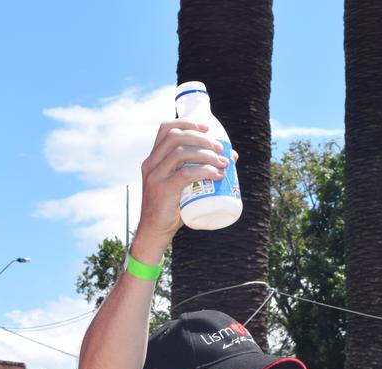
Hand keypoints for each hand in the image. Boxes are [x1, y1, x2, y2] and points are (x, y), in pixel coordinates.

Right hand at [133, 119, 228, 253]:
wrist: (154, 232)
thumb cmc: (171, 208)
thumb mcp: (181, 185)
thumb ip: (199, 171)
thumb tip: (230, 157)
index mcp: (153, 159)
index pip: (166, 128)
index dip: (187, 123)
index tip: (207, 128)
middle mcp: (151, 164)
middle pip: (176, 137)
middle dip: (201, 138)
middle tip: (220, 149)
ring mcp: (155, 177)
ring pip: (181, 153)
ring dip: (206, 154)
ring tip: (222, 163)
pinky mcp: (163, 190)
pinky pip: (185, 173)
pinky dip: (204, 171)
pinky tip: (217, 175)